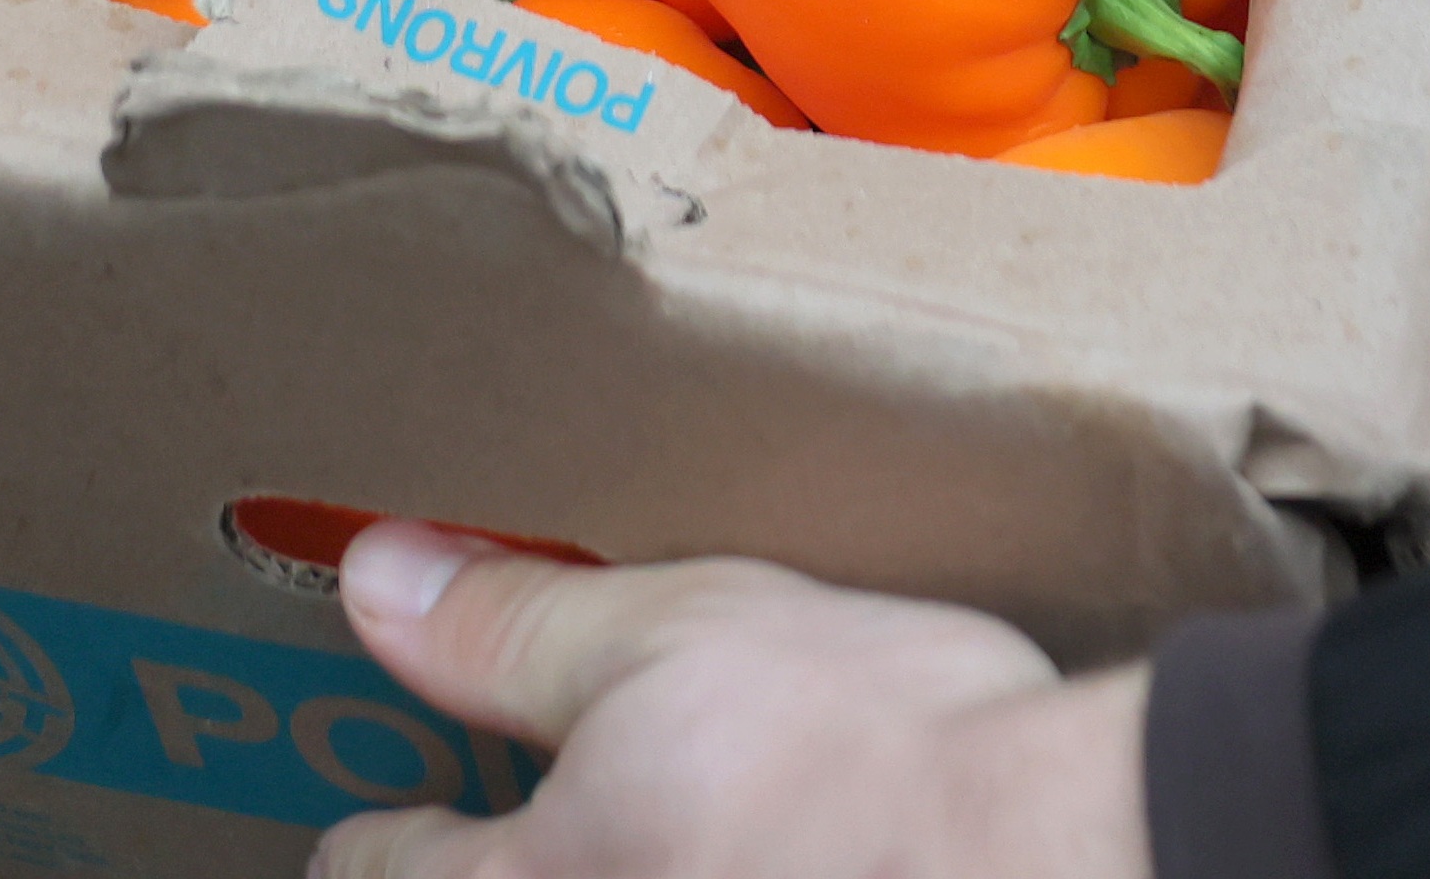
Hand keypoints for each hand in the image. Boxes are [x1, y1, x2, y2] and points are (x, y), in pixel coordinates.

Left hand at [314, 525, 1150, 878]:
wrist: (1052, 861)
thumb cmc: (869, 755)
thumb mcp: (678, 634)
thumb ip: (512, 628)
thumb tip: (381, 580)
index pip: (378, 872)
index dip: (377, 828)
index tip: (393, 814)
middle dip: (490, 860)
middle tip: (532, 807)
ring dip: (629, 862)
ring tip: (671, 829)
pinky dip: (705, 870)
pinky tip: (774, 844)